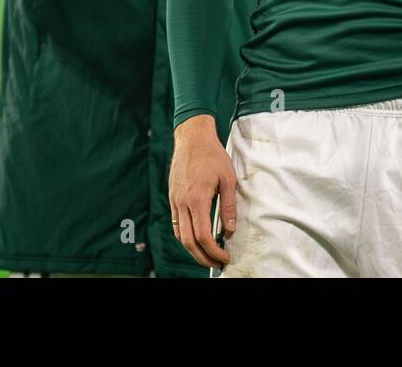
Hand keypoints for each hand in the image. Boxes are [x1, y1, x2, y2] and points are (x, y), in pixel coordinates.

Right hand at [168, 114, 234, 268]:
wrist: (192, 137)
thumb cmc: (212, 155)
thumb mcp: (228, 179)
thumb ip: (229, 206)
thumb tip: (229, 230)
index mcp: (196, 199)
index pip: (203, 236)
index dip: (214, 252)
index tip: (224, 257)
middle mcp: (182, 202)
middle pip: (188, 241)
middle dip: (202, 257)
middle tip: (216, 263)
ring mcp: (175, 200)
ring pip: (179, 234)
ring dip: (192, 248)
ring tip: (207, 254)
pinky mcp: (173, 197)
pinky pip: (176, 223)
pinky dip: (185, 235)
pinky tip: (196, 237)